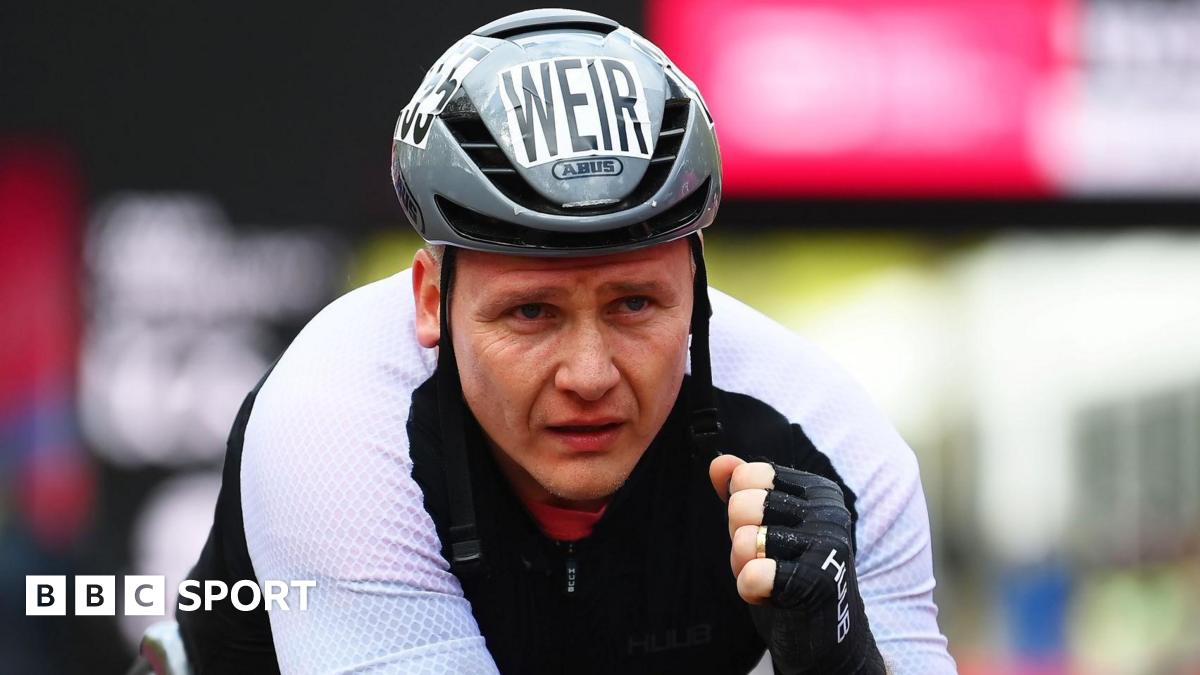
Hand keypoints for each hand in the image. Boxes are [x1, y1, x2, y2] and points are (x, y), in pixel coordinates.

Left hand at [709, 455, 885, 674]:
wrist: (824, 637)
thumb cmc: (790, 575)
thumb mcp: (762, 526)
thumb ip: (741, 490)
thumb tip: (718, 462)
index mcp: (817, 490)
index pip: (748, 475)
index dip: (739, 507)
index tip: (763, 530)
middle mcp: (828, 511)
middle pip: (742, 505)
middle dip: (738, 537)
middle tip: (763, 559)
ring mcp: (829, 545)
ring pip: (744, 540)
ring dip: (743, 566)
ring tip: (769, 579)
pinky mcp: (821, 582)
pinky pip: (754, 575)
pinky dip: (750, 589)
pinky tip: (771, 596)